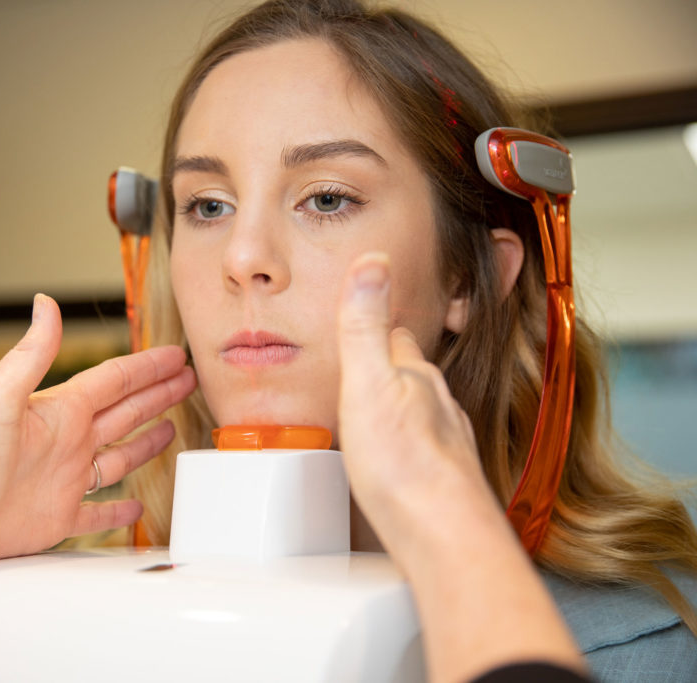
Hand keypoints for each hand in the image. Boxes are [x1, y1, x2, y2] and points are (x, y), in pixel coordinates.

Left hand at [0, 294, 195, 571]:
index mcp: (58, 410)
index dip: (147, 367)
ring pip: (118, 458)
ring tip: (171, 427)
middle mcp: (65, 442)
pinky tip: (136, 507)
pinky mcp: (58, 518)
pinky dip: (120, 513)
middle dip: (157, 394)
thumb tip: (46, 303)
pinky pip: (99, 514)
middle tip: (186, 379)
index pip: (114, 380)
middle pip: (125, 412)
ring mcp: (64, 480)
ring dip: (146, 443)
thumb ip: (31, 353)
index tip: (174, 354)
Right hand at [336, 253, 499, 567]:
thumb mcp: (367, 383)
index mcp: (416, 377)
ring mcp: (446, 443)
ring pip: (423, 413)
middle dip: (392, 366)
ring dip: (402, 407)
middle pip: (413, 375)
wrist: (443, 533)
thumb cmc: (403, 465)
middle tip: (369, 361)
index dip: (381, 324)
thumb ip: (363, 327)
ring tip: (380, 408)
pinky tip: (398, 460)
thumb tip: (373, 261)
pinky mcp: (443, 480)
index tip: (371, 310)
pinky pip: (424, 450)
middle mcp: (438, 406)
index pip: (397, 337)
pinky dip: (410, 446)